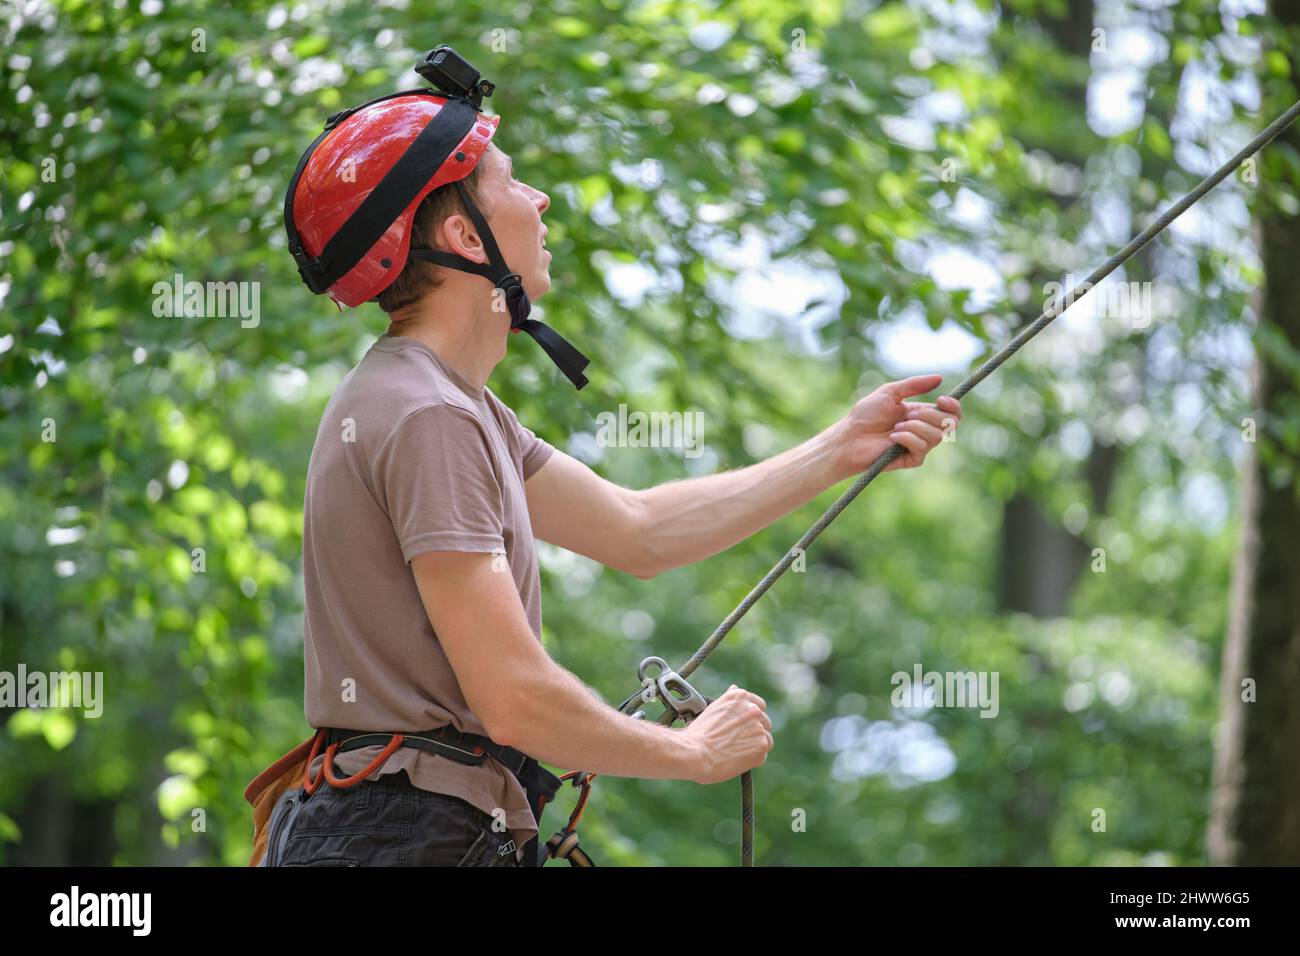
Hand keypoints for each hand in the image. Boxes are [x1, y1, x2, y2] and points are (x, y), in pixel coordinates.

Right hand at [680, 685, 772, 784]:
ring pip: (765, 738)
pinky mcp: (761, 746)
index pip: (759, 705)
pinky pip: (762, 754)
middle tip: (739, 741)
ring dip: (755, 745)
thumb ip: (729, 701)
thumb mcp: (713, 708)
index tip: (745, 725)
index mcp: (740, 697)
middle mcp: (752, 709)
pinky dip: (753, 758)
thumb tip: (735, 688)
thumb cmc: (698, 734)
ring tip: (736, 751)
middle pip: (765, 722)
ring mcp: (759, 727)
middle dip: (755, 731)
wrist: (694, 753)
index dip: (752, 717)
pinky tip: (737, 759)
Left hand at [834, 373, 961, 476]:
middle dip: (930, 415)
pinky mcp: (912, 459)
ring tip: (895, 427)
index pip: (951, 412)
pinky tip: (892, 438)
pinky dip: (907, 438)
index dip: (953, 406)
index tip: (942, 399)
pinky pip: (922, 448)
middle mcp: (925, 429)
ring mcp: (919, 445)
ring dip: (914, 427)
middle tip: (908, 414)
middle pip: (950, 423)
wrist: (850, 437)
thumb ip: (914, 385)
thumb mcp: (889, 392)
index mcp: (923, 413)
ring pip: (936, 436)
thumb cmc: (866, 415)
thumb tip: (939, 378)